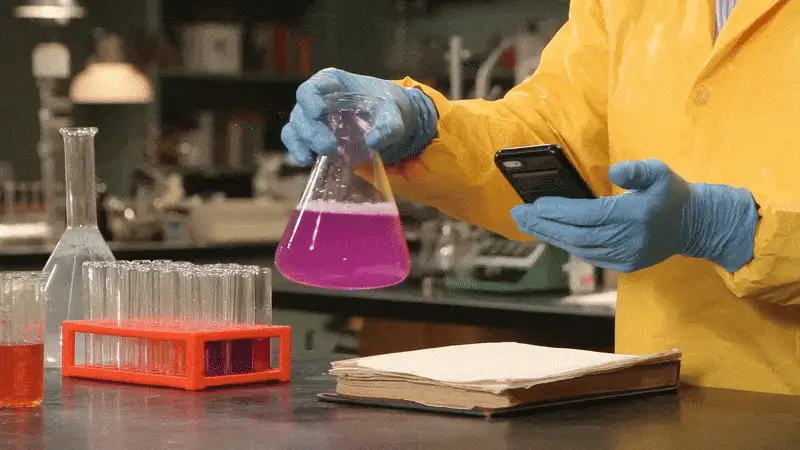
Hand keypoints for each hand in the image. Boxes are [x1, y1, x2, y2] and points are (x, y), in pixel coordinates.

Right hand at [281, 68, 437, 164]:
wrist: (385, 119)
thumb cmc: (385, 107)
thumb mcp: (393, 114)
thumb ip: (388, 126)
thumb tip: (373, 141)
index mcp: (332, 83)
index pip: (311, 88)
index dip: (310, 100)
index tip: (319, 113)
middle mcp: (316, 98)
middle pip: (301, 112)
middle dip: (312, 132)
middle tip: (330, 147)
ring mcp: (310, 117)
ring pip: (294, 128)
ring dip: (303, 143)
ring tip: (321, 156)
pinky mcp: (310, 135)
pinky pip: (295, 141)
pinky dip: (299, 151)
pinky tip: (309, 160)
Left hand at [510, 159, 758, 272]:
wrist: (698, 225)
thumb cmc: (673, 194)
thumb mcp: (661, 172)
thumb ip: (638, 170)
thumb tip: (615, 170)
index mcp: (634, 216)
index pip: (588, 216)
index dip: (560, 212)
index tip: (535, 204)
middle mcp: (627, 240)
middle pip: (577, 235)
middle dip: (544, 225)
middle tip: (517, 215)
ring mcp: (626, 256)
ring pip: (579, 248)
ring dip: (551, 235)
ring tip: (528, 223)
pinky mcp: (625, 265)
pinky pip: (589, 256)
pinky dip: (567, 244)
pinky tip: (551, 234)